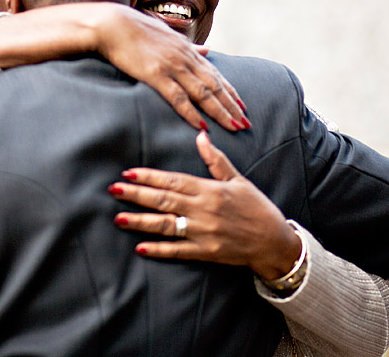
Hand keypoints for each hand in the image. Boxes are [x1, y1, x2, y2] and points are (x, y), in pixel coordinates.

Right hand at [95, 7, 248, 132]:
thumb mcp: (167, 33)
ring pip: (203, 93)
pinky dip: (191, 112)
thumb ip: (187, 45)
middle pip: (215, 86)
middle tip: (246, 123)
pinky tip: (201, 125)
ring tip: (234, 126)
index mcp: (187, 49)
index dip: (231, 91)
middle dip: (232, 106)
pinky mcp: (155, 74)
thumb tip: (206, 50)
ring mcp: (172, 66)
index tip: (243, 106)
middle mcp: (185, 57)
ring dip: (220, 111)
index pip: (215, 74)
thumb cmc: (134, 28)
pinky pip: (178, 97)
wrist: (111, 23)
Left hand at [109, 131, 301, 279]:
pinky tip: (141, 247)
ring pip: (166, 225)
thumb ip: (216, 160)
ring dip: (141, 222)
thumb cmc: (256, 208)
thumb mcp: (238, 180)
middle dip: (137, 195)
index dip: (149, 177)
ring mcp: (204, 232)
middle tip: (114, 190)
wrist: (274, 242)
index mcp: (210, 190)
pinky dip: (159, 250)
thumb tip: (201, 136)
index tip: (128, 173)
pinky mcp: (207, 252)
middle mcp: (204, 210)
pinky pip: (178, 251)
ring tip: (119, 217)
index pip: (173, 181)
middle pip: (164, 200)